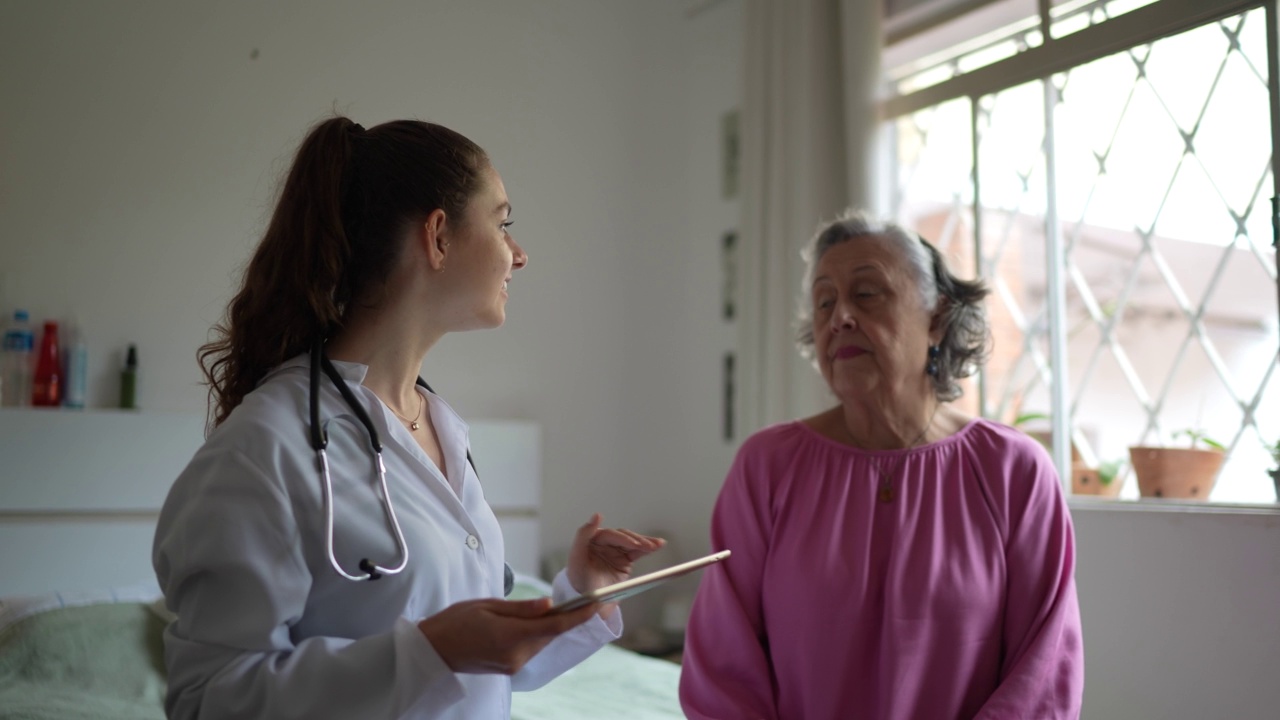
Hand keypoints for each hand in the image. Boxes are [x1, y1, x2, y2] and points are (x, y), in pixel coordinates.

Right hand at [417, 597, 598, 674]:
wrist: (433, 650)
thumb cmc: (454, 622)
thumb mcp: (488, 605)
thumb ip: (522, 608)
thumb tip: (549, 604)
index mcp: (511, 636)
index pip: (555, 626)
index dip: (579, 616)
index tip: (596, 604)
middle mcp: (516, 655)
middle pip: (550, 633)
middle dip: (560, 616)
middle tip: (566, 599)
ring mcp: (513, 665)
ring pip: (541, 640)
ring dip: (544, 626)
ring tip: (531, 610)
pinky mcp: (510, 668)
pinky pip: (531, 648)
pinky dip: (533, 634)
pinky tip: (522, 624)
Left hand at [566, 513, 665, 596]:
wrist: (587, 602)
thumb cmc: (578, 580)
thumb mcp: (576, 557)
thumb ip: (583, 534)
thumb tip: (596, 516)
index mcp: (592, 539)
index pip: (610, 535)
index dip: (623, 539)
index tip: (634, 543)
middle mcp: (604, 543)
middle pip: (624, 537)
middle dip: (637, 541)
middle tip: (648, 547)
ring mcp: (615, 551)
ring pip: (632, 543)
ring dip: (645, 542)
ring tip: (657, 544)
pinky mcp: (624, 560)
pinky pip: (637, 552)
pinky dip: (647, 549)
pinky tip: (657, 546)